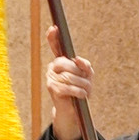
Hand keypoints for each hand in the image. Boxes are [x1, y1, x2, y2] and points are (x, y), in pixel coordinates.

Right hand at [45, 25, 92, 139]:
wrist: (74, 111)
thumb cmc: (81, 90)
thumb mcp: (87, 76)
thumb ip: (85, 66)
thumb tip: (78, 59)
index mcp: (61, 61)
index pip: (56, 47)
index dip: (54, 38)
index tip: (53, 28)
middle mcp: (53, 67)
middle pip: (67, 63)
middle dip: (80, 74)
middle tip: (87, 82)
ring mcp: (51, 77)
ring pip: (69, 76)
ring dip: (82, 85)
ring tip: (86, 91)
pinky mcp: (52, 88)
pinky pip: (67, 87)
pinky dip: (78, 91)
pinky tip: (81, 95)